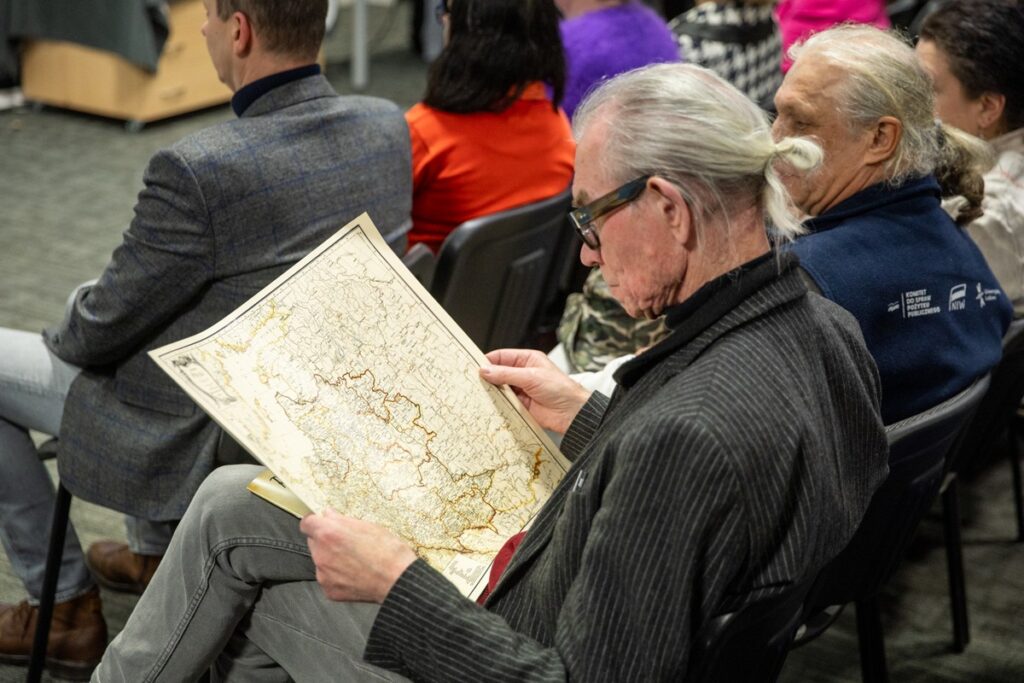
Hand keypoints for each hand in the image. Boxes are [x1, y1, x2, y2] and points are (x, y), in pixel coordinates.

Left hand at [300, 509, 417, 603]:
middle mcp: (321, 554)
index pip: (307, 523)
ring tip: (355, 560)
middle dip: (326, 541)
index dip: (316, 522)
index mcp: (329, 534)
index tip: (323, 524)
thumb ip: (343, 520)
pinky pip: (328, 578)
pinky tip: (355, 574)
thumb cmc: (388, 552)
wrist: (398, 580)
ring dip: (332, 559)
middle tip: (347, 543)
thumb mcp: (369, 526)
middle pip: (314, 542)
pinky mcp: (329, 590)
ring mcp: (323, 574)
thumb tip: (329, 515)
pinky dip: (337, 576)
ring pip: (321, 561)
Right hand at [480, 348, 591, 433]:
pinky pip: (504, 403)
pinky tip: (489, 404)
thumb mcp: (531, 377)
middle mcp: (523, 374)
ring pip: (499, 388)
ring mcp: (521, 390)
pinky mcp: (520, 405)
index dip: (488, 360)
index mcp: (527, 360)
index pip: (502, 356)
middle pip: (498, 373)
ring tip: (479, 392)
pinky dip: (496, 403)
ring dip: (491, 391)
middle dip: (487, 377)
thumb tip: (486, 370)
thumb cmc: (561, 389)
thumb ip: (506, 374)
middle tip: (473, 381)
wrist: (572, 413)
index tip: (475, 366)